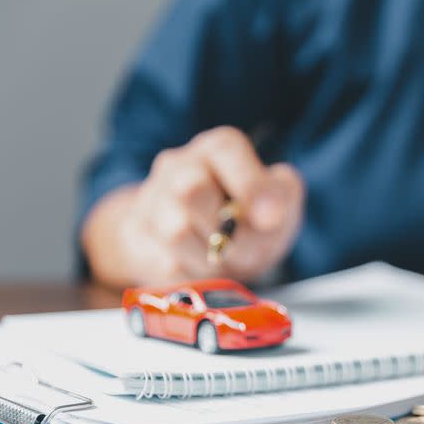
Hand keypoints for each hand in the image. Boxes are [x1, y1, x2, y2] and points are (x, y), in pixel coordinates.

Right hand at [82, 127, 303, 286]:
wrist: (202, 246)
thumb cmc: (247, 217)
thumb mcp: (280, 202)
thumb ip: (283, 196)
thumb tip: (271, 212)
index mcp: (217, 150)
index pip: (225, 150)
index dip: (250, 185)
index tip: (271, 218)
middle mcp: (179, 167)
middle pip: (189, 189)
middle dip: (225, 227)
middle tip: (242, 244)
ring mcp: (153, 201)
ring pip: (175, 231)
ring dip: (210, 255)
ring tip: (223, 256)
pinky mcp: (139, 239)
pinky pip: (167, 264)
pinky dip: (194, 274)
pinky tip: (202, 266)